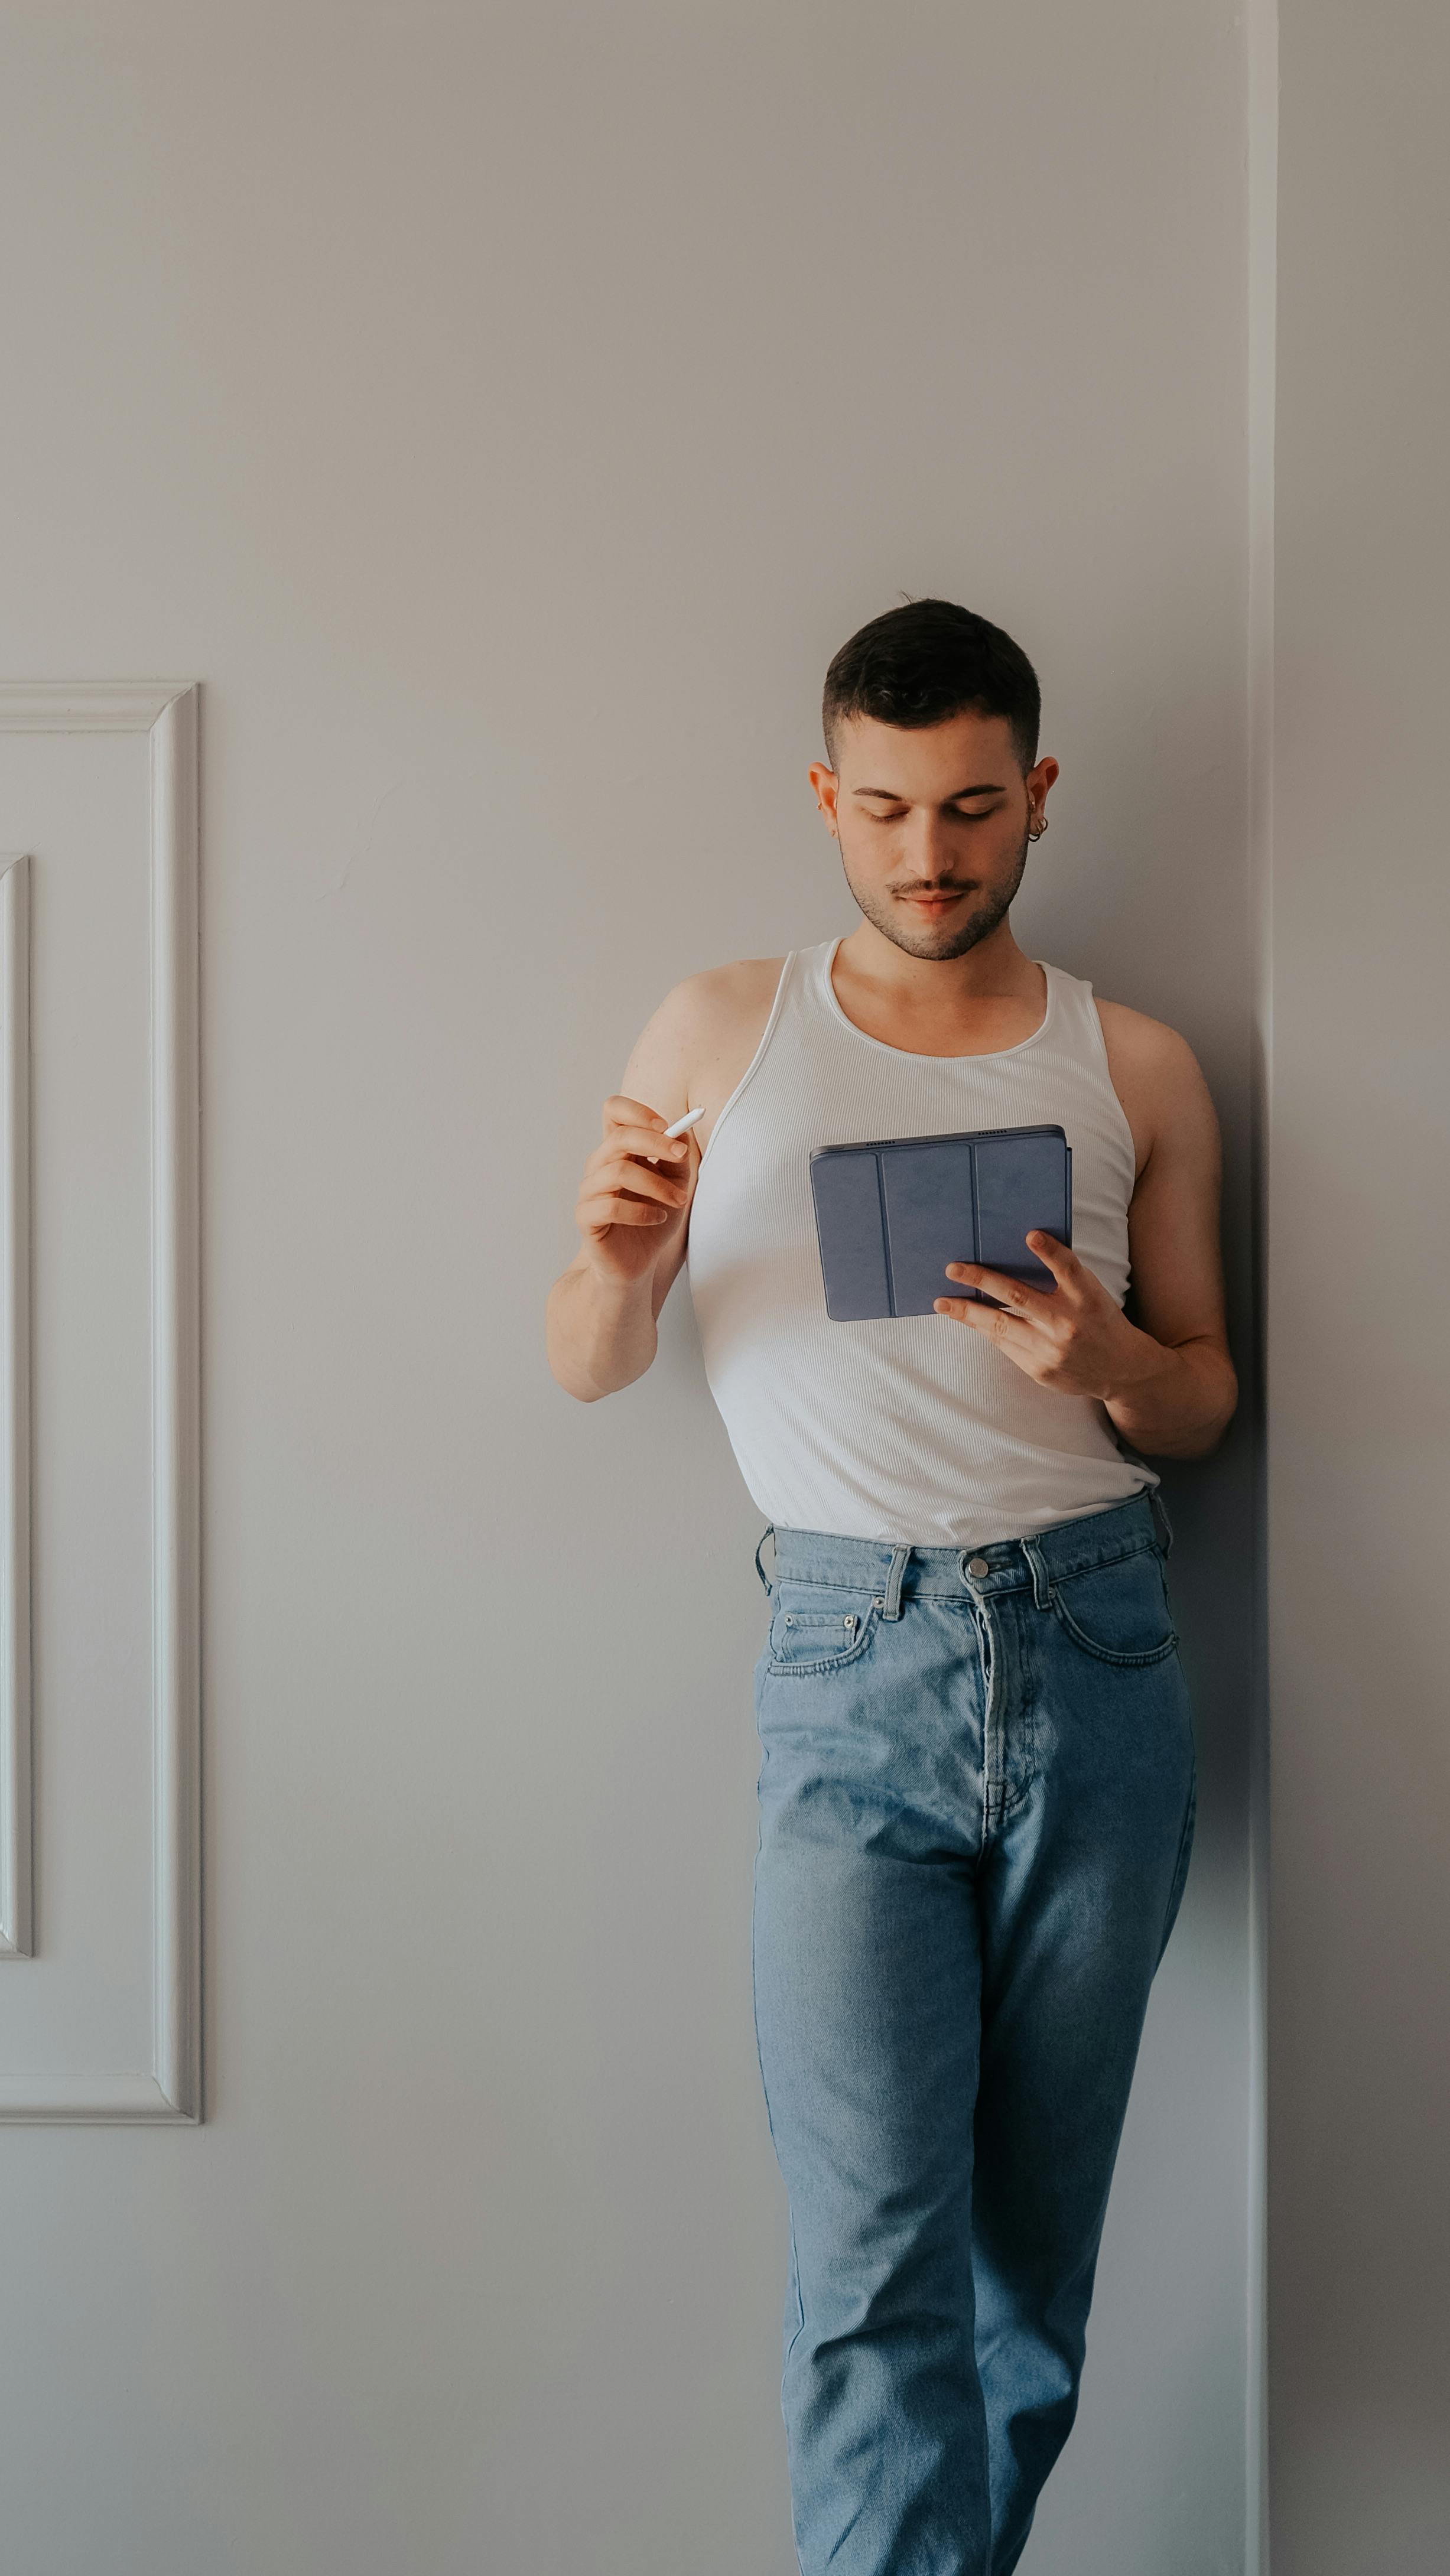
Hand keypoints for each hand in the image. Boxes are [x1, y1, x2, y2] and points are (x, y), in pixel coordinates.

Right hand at [574, 1094, 698, 1285]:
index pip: (613, 1111)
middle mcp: (599, 1165)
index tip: (667, 1127)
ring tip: (678, 1201)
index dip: (637, 1111)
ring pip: (618, 1171)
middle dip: (656, 1143)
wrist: (636, 1263)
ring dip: (656, 1185)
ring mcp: (589, 1191)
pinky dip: (641, 1212)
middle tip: (682, 1156)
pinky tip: (657, 1219)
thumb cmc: (653, 1219)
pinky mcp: (587, 1218)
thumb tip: (680, 1131)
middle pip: (619, 1136)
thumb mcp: (675, 1185)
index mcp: (618, 1151)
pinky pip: (612, 1206)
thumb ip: (676, 1159)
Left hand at [932, 1232, 1149, 1400]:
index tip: (1030, 1235)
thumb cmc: (1100, 1320)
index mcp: (1087, 1298)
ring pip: (1001, 1326)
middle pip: (1019, 1296)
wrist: (1122, 1370)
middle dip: (982, 1280)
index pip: (1069, 1269)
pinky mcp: (1040, 1369)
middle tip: (953, 1268)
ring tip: (943, 1303)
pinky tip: (966, 1318)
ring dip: (967, 1312)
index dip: (1051, 1252)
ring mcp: (1052, 1349)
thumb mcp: (1092, 1294)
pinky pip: (1005, 1345)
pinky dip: (984, 1329)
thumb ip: (1063, 1278)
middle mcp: (1068, 1323)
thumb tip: (1017, 1252)